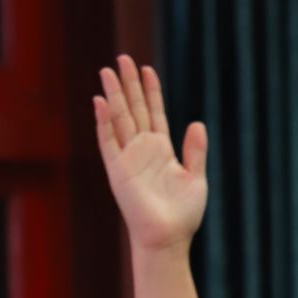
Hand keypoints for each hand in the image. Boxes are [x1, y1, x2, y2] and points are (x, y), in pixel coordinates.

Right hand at [94, 54, 208, 254]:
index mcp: (161, 150)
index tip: (148, 69)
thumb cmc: (182, 215)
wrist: (168, 238)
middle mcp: (142, 150)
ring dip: (113, 95)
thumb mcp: (196, 179)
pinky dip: (103, 121)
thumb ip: (195, 151)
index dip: (151, 91)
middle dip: (129, 84)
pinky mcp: (117, 170)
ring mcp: (128, 158)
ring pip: (119, 118)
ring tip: (107, 70)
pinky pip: (107, 141)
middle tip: (123, 58)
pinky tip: (100, 102)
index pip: (154, 113)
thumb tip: (196, 123)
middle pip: (134, 109)